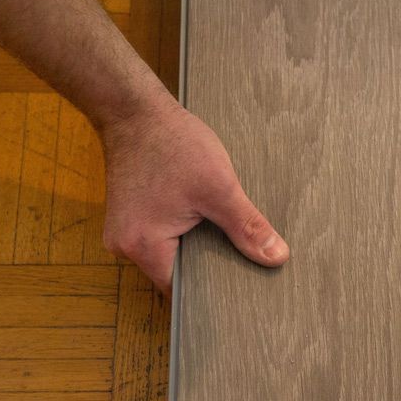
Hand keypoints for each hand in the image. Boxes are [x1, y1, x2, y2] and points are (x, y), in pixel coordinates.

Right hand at [100, 95, 288, 291]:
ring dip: (196, 245)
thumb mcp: (219, 187)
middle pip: (175, 274)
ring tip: (220, 231)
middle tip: (239, 257)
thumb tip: (276, 257)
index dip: (214, 288)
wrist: (135, 110)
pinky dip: (184, 231)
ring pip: (171, 254)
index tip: (240, 285)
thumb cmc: (172, 142)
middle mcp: (125, 246)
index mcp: (143, 247)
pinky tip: (201, 217)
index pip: (183, 290)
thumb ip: (247, 227)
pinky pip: (162, 236)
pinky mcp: (130, 216)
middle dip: (208, 265)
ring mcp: (124, 232)